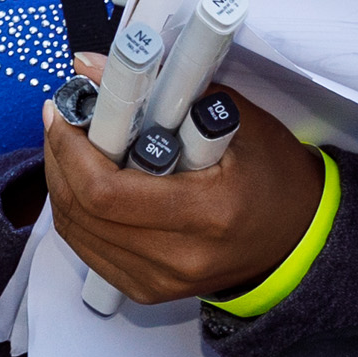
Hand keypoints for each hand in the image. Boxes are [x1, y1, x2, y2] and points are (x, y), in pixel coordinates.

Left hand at [35, 81, 329, 305]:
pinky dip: (76, 211)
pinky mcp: (146, 289)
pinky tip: (82, 180)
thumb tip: (92, 67)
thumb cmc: (272, 174)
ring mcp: (160, 280)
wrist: (298, 239)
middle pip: (83, 211)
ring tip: (68, 144)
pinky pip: (88, 249)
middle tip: (60, 120)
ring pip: (76, 232)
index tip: (65, 110)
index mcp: (207, 213)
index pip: (106, 191)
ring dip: (61, 182)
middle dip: (59, 158)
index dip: (72, 149)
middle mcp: (179, 256)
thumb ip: (164, 90)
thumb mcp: (234, 120)